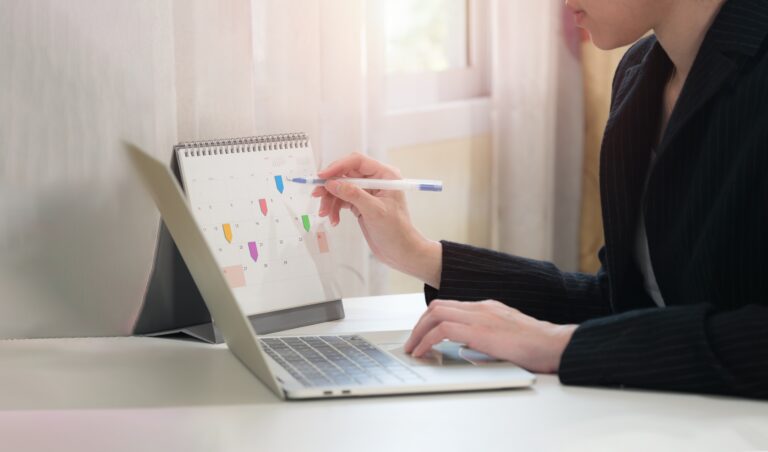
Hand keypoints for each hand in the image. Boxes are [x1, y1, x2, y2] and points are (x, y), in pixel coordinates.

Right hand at [314, 153, 441, 287]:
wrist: (401, 251)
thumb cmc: (397, 231)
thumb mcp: (374, 211)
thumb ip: (353, 194)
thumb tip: (333, 183)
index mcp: (386, 175)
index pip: (357, 162)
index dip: (338, 166)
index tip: (322, 176)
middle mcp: (376, 181)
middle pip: (346, 174)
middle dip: (331, 186)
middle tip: (317, 195)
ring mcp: (368, 192)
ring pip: (342, 188)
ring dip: (330, 200)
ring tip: (325, 214)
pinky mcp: (361, 204)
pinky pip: (343, 200)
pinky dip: (335, 208)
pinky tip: (334, 219)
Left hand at [404, 299, 577, 373]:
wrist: (554, 344)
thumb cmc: (537, 345)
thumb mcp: (507, 335)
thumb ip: (487, 336)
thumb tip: (469, 347)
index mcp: (487, 307)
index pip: (449, 306)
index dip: (431, 320)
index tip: (422, 334)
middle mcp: (481, 307)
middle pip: (437, 307)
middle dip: (419, 325)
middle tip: (411, 342)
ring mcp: (480, 316)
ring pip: (436, 314)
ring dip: (418, 332)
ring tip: (413, 349)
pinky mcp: (480, 331)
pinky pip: (443, 329)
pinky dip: (427, 340)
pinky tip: (423, 352)